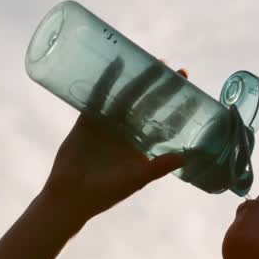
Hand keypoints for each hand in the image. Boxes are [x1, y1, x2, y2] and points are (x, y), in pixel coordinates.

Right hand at [39, 67, 189, 221]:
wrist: (70, 196)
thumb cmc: (105, 194)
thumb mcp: (135, 180)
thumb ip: (157, 168)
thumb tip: (184, 157)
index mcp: (141, 147)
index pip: (163, 122)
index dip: (176, 108)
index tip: (189, 93)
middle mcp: (127, 133)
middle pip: (146, 105)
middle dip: (160, 88)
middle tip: (174, 70)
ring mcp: (107, 125)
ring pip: (125, 97)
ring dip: (136, 80)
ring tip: (150, 62)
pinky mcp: (87, 121)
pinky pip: (98, 97)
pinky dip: (105, 81)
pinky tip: (114, 65)